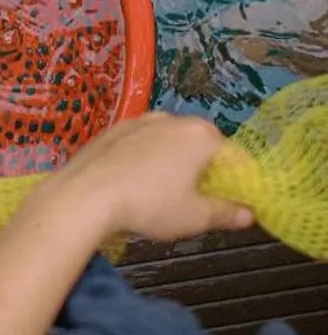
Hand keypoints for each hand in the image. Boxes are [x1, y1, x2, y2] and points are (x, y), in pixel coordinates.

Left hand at [44, 112, 253, 242]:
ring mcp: (138, 120)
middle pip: (201, 144)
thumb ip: (227, 212)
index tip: (233, 201)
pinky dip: (147, 159)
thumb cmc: (150, 204)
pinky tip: (138, 182)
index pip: (233, 155)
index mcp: (199, 135)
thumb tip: (248, 214)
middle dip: (205, 168)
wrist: (86, 193)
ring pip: (169, 142)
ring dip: (175, 162)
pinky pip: (141, 144)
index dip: (238, 179)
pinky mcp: (112, 129)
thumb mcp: (196, 216)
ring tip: (169, 193)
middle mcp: (170, 119)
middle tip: (201, 199)